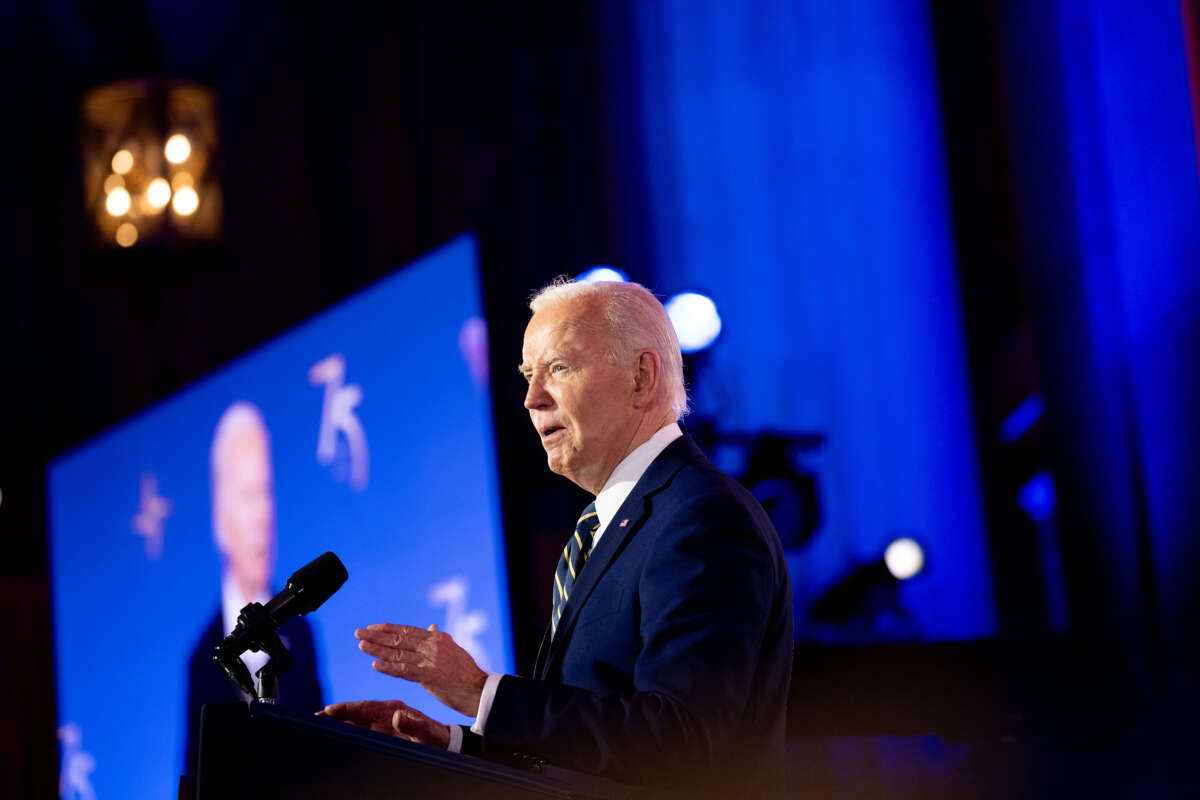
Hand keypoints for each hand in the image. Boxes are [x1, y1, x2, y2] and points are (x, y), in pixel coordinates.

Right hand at [318, 700, 449, 747]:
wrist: (443, 742)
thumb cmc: (435, 737)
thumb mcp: (426, 733)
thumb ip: (413, 725)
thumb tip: (397, 716)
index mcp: (394, 708)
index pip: (366, 707)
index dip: (347, 709)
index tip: (329, 710)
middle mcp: (386, 713)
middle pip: (356, 713)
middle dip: (335, 715)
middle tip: (315, 718)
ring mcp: (383, 722)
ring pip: (356, 721)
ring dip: (339, 722)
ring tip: (319, 725)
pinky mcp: (383, 732)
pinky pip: (362, 730)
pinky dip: (348, 730)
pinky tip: (336, 733)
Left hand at [355, 623, 486, 715]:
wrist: (480, 691)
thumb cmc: (466, 674)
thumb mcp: (454, 651)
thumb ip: (440, 639)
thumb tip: (431, 626)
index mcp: (438, 639)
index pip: (408, 631)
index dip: (389, 629)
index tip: (372, 627)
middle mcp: (433, 646)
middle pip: (399, 639)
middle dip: (377, 636)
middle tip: (358, 632)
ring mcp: (432, 660)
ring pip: (399, 653)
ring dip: (377, 649)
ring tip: (361, 645)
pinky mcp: (431, 676)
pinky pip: (405, 671)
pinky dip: (389, 668)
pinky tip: (374, 665)